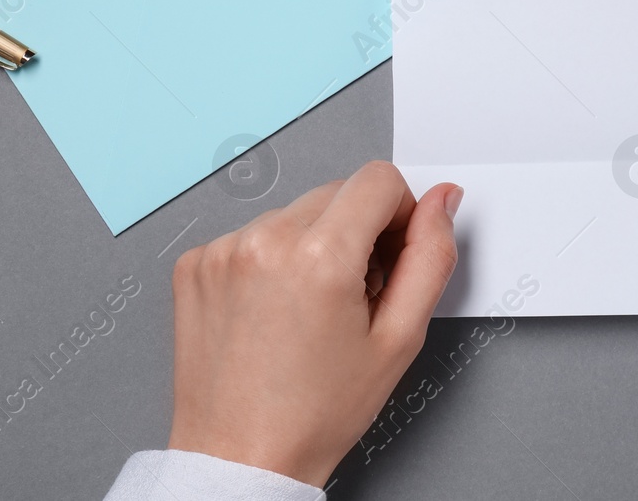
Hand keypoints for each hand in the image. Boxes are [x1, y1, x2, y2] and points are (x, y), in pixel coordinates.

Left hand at [168, 161, 460, 485]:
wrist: (240, 458)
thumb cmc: (315, 414)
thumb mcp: (399, 339)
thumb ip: (431, 257)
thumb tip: (442, 201)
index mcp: (321, 257)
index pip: (379, 179)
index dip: (400, 214)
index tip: (391, 257)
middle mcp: (265, 241)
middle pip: (337, 192)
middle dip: (357, 232)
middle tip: (354, 296)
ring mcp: (222, 249)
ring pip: (294, 212)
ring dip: (312, 244)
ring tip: (310, 310)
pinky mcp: (195, 263)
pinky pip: (251, 234)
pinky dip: (270, 261)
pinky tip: (274, 310)